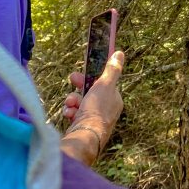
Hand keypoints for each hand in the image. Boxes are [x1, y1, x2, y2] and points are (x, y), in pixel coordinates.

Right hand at [59, 51, 124, 165]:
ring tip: (70, 105)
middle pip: (89, 93)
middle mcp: (106, 110)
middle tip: (71, 81)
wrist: (85, 135)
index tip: (78, 74)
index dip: (88, 78)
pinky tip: (69, 115)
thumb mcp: (105, 85)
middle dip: (77, 89)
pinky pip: (75, 115)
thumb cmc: (97, 110)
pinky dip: (71, 112)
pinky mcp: (84, 127)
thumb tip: (119, 53)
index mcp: (113, 99)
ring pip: (80, 103)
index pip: (101, 84)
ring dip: (72, 101)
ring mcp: (94, 119)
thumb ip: (112, 69)